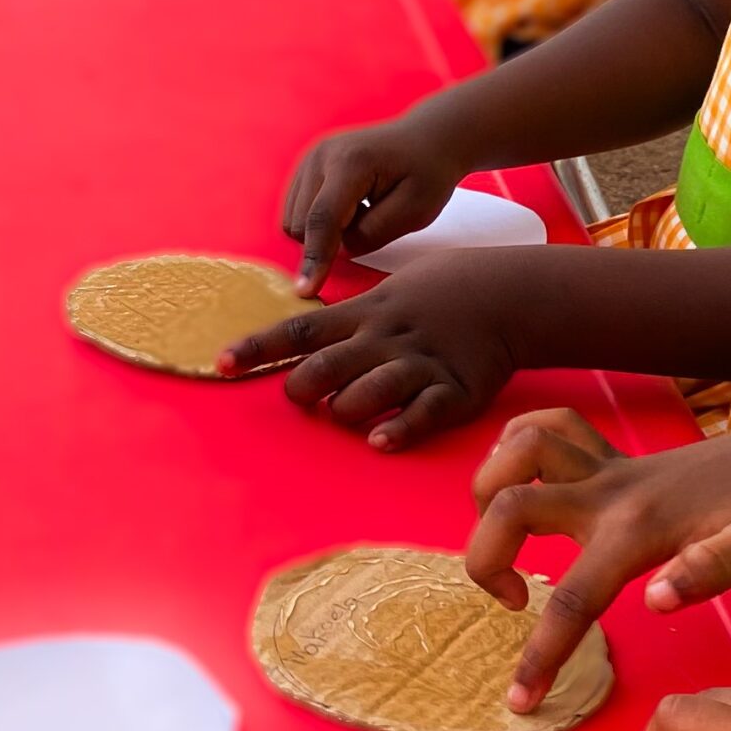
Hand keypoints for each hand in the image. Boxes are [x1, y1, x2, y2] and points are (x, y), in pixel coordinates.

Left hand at [217, 247, 519, 444]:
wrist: (510, 293)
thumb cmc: (443, 292)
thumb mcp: (392, 289)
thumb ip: (350, 316)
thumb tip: (304, 342)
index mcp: (367, 312)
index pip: (299, 329)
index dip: (257, 348)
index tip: (219, 364)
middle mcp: (385, 337)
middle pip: (326, 365)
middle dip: (303, 387)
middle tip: (304, 398)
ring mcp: (419, 363)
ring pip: (368, 390)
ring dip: (346, 408)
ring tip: (345, 414)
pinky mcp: (454, 390)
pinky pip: (422, 413)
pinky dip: (398, 428)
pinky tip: (381, 441)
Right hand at [280, 114, 466, 291]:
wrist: (427, 139)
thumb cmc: (428, 173)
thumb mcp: (415, 210)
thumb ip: (372, 234)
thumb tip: (336, 250)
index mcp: (351, 162)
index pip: (323, 219)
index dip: (315, 258)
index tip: (306, 291)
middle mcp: (321, 155)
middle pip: (301, 223)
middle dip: (328, 240)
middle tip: (371, 224)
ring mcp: (309, 157)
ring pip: (293, 219)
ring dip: (321, 231)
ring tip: (361, 214)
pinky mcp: (305, 165)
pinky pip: (295, 210)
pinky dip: (318, 220)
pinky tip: (349, 208)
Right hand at [468, 408, 730, 708]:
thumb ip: (710, 571)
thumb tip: (656, 601)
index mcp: (640, 530)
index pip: (572, 599)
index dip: (539, 655)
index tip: (520, 701)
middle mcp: (612, 491)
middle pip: (511, 505)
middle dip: (483, 558)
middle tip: (514, 601)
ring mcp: (611, 467)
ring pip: (520, 449)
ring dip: (491, 489)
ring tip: (506, 538)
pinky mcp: (615, 458)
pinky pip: (550, 426)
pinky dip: (519, 443)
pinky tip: (523, 480)